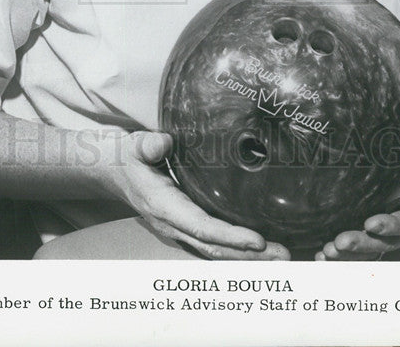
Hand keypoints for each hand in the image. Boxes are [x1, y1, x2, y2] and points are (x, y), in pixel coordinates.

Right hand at [109, 130, 289, 260]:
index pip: (201, 227)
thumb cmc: (130, 157)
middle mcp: (174, 225)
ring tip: (281, 256)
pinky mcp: (187, 227)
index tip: (257, 240)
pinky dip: (238, 250)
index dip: (229, 236)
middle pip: (215, 248)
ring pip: (217, 251)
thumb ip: (148, 145)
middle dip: (249, 255)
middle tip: (283, 256)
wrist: (116, 171)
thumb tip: (163, 143)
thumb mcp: (136, 146)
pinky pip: (215, 244)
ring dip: (248, 257)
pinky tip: (261, 249)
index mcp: (164, 207)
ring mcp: (181, 230)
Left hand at [314, 144, 399, 260]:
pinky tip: (322, 256)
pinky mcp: (375, 240)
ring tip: (328, 251)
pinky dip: (342, 258)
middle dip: (364, 244)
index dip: (392, 224)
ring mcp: (391, 237)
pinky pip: (360, 255)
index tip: (370, 223)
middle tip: (339, 242)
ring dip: (350, 256)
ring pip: (372, 252)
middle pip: (387, 242)